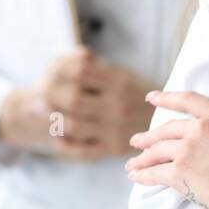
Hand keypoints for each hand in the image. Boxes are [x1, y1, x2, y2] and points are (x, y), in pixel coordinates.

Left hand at [0, 47, 156, 161]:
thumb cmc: (134, 93)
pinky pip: (81, 150)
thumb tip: (71, 58)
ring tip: (47, 114)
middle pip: (72, 99)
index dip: (58, 70)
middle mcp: (117, 105)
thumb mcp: (122, 73)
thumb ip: (95, 65)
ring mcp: (115, 129)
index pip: (80, 71)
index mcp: (119, 81)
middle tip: (41, 96)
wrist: (167, 122)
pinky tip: (57, 136)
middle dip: (51, 97)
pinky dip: (64, 144)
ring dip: (54, 120)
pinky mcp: (112, 149)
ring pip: (73, 126)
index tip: (48, 74)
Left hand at [125, 90, 208, 208]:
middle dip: (148, 137)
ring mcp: (189, 148)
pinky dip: (142, 175)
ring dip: (142, 158)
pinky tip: (136, 176)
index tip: (151, 97)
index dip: (167, 98)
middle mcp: (203, 127)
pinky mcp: (180, 171)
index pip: (189, 100)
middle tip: (137, 141)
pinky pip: (154, 172)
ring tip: (133, 164)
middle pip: (167, 129)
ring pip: (157, 151)